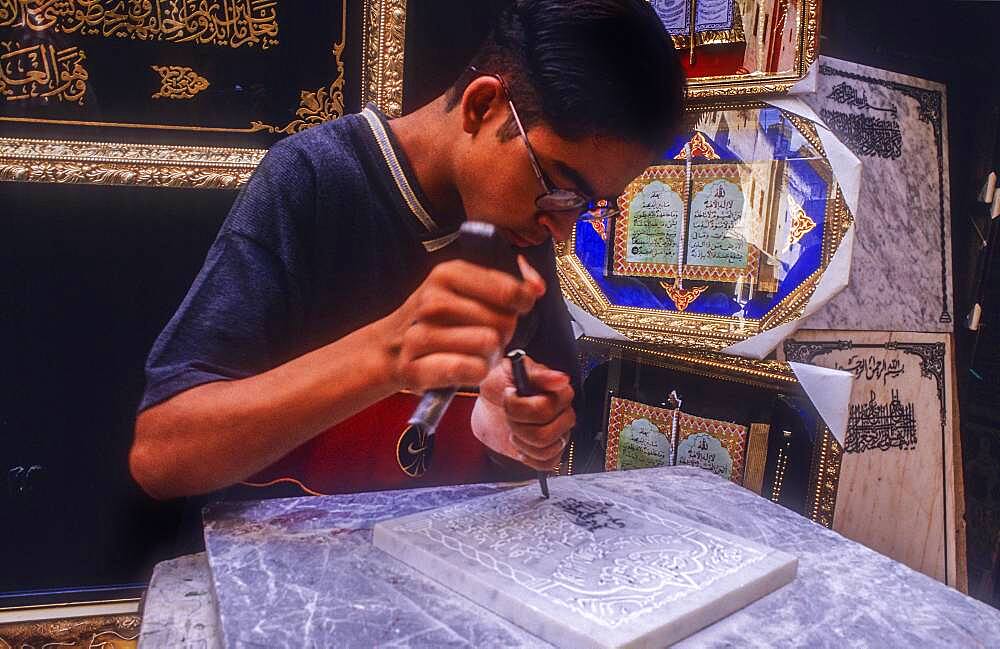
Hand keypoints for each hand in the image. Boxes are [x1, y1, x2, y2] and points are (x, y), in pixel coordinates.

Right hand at [384, 256, 544, 391]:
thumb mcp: (466, 289)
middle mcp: (433, 301)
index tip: (517, 309)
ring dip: (491, 355)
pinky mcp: (416, 368)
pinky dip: (477, 372)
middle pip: (503, 321)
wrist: (390, 348)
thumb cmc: (440, 320)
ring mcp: (420, 335)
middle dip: (504, 333)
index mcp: (447, 274)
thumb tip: (538, 287)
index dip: (522, 304)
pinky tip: (467, 368)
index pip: (510, 290)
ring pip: (488, 344)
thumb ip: (507, 283)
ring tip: (476, 353)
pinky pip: (470, 369)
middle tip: (488, 336)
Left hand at [473, 355, 575, 470]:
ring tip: (515, 427)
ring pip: (544, 450)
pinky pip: (547, 463)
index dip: (518, 407)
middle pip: (543, 435)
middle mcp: (565, 414)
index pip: (543, 411)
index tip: (509, 394)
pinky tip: (521, 444)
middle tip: (510, 413)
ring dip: (521, 440)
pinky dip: (528, 457)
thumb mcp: (512, 370)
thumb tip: (560, 379)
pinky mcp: (552, 451)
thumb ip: (537, 374)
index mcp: (560, 392)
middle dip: (517, 425)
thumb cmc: (502, 384)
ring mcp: (560, 434)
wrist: (490, 403)